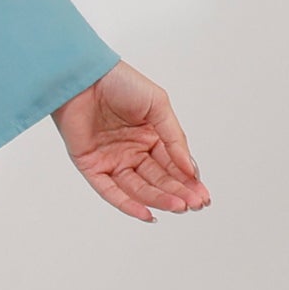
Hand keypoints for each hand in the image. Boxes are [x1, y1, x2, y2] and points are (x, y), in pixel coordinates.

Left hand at [52, 60, 209, 222]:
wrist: (84, 75)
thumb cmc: (120, 82)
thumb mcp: (158, 106)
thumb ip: (174, 139)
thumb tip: (191, 170)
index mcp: (149, 136)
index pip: (172, 165)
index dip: (188, 181)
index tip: (204, 196)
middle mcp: (131, 151)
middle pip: (158, 179)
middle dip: (178, 192)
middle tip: (196, 205)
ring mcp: (111, 159)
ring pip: (138, 188)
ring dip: (159, 199)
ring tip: (179, 206)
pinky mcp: (91, 165)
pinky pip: (109, 191)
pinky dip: (127, 204)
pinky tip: (148, 214)